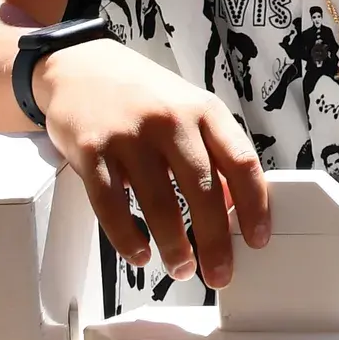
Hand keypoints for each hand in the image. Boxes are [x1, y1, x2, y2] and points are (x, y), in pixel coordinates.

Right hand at [34, 38, 270, 288]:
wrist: (80, 68)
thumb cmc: (143, 95)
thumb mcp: (188, 107)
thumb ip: (212, 149)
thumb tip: (234, 204)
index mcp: (203, 109)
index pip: (241, 161)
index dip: (255, 205)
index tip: (258, 238)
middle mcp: (170, 119)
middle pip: (203, 190)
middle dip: (215, 239)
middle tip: (220, 272)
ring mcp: (129, 135)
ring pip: (160, 204)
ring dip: (174, 246)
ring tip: (181, 267)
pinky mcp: (92, 152)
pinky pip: (113, 207)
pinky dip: (128, 239)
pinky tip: (140, 254)